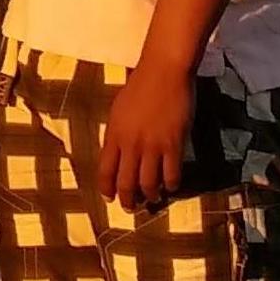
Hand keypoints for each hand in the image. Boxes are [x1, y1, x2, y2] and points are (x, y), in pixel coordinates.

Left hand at [99, 56, 194, 210]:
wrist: (163, 72)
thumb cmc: (140, 86)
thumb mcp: (119, 110)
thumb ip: (118, 133)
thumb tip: (117, 152)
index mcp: (114, 134)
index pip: (105, 169)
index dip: (107, 188)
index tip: (109, 198)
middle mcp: (130, 144)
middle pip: (126, 182)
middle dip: (128, 199)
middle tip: (131, 208)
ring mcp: (152, 146)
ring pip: (150, 183)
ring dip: (151, 195)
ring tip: (154, 199)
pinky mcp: (174, 145)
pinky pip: (172, 174)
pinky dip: (172, 185)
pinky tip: (172, 187)